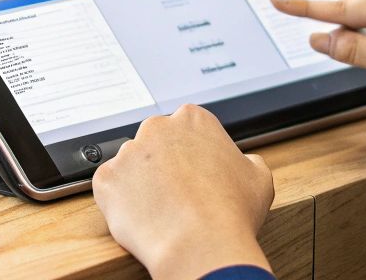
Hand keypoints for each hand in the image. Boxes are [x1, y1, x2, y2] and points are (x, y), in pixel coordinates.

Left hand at [92, 104, 275, 279]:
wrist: (200, 245)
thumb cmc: (231, 212)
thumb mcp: (258, 177)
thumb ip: (246, 160)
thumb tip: (243, 163)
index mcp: (193, 120)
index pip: (187, 129)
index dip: (193, 155)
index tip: (197, 175)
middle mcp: (156, 128)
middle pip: (156, 143)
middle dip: (164, 165)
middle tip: (179, 194)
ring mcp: (127, 152)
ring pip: (132, 165)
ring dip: (142, 183)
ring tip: (162, 211)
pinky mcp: (106, 179)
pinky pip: (111, 187)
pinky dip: (122, 202)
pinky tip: (144, 217)